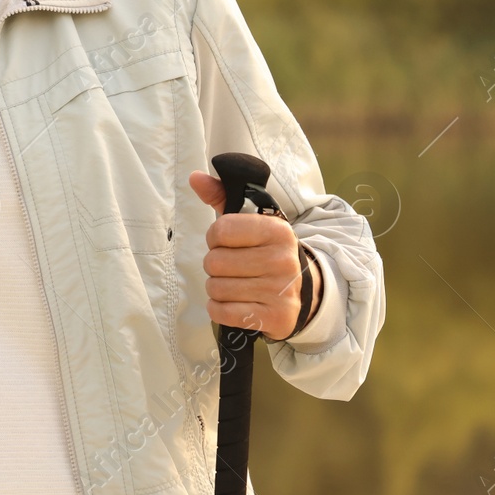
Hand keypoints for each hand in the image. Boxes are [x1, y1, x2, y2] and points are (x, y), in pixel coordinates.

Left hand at [190, 171, 311, 337]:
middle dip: (215, 266)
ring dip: (217, 288)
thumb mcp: (249, 221)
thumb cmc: (263, 251)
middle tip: (232, 268)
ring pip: (216, 288)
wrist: (300, 291)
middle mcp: (283, 259)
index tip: (227, 243)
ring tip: (236, 285)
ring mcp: (281, 290)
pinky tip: (236, 303)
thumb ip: (220, 196)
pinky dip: (220, 309)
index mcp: (276, 230)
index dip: (215, 238)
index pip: (221, 230)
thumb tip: (194, 177)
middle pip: (215, 262)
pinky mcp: (276, 317)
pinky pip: (223, 312)